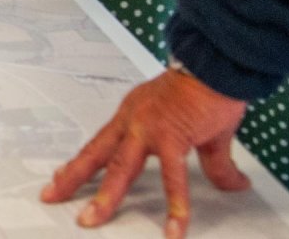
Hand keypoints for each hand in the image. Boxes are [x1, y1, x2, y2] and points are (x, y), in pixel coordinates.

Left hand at [40, 69, 248, 237]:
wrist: (219, 65)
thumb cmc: (210, 88)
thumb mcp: (208, 131)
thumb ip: (215, 163)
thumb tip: (235, 184)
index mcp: (135, 114)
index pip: (102, 143)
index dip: (83, 161)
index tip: (63, 176)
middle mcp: (134, 119)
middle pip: (97, 153)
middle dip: (73, 177)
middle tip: (53, 196)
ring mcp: (149, 128)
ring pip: (121, 167)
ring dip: (106, 196)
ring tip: (92, 219)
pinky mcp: (173, 136)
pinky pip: (173, 178)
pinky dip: (175, 206)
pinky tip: (173, 229)